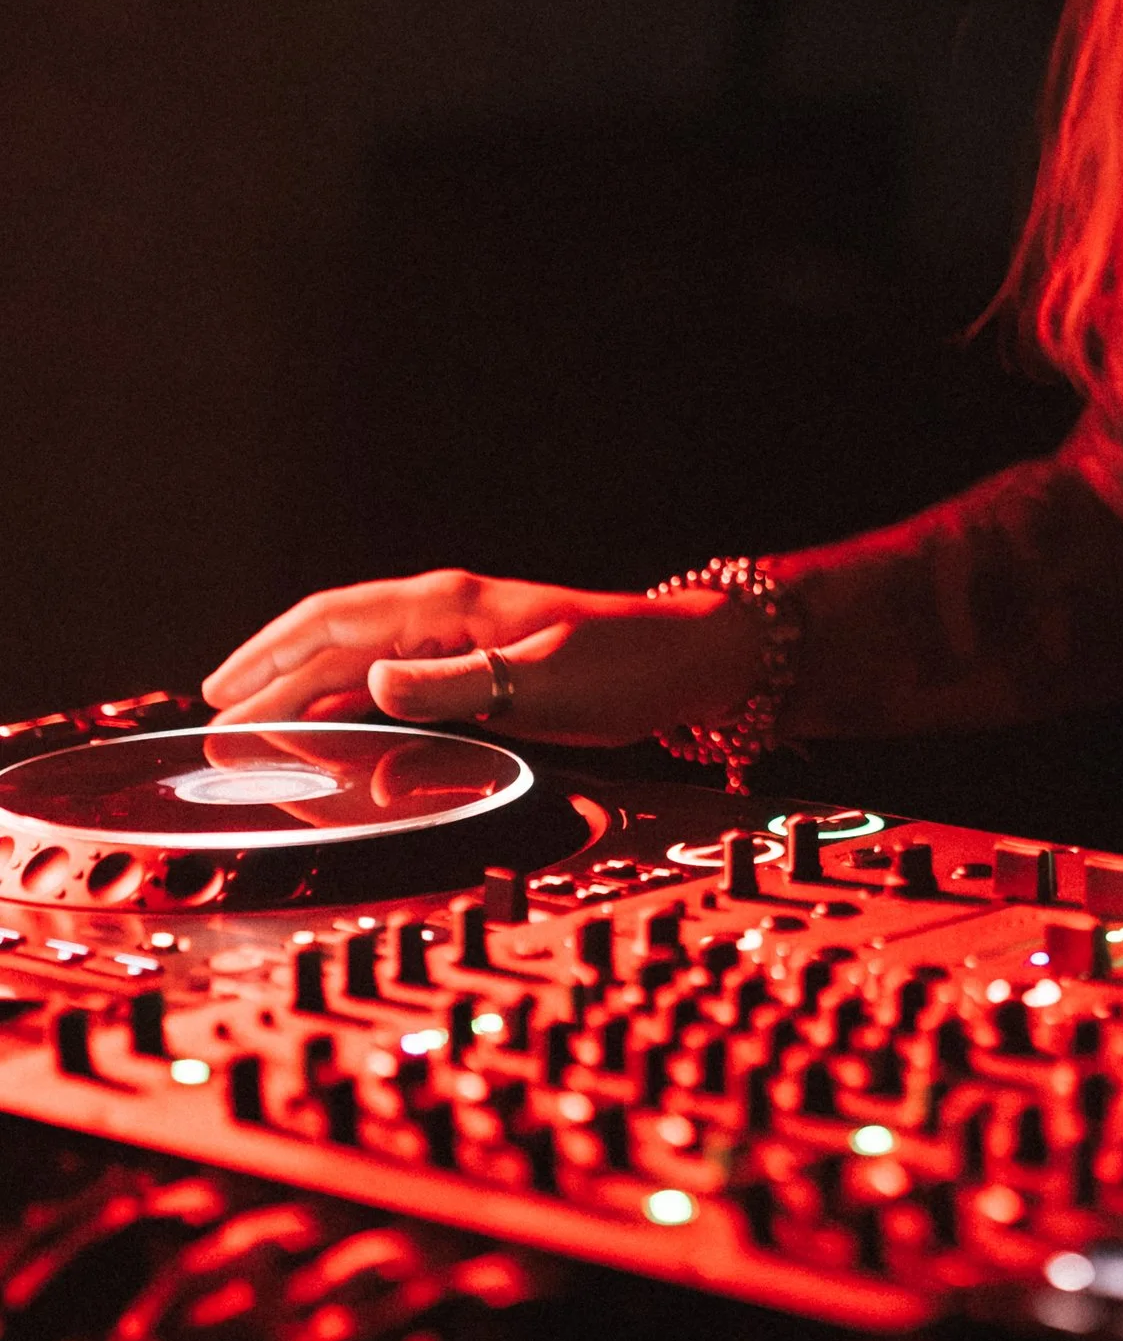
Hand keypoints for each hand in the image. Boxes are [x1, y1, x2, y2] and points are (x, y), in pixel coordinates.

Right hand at [201, 569, 759, 746]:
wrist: (690, 662)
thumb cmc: (627, 665)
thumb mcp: (545, 678)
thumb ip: (458, 685)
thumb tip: (373, 687)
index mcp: (446, 606)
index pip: (331, 623)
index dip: (270, 658)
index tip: (219, 695)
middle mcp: (442, 617)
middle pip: (331, 642)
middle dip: (269, 678)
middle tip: (213, 723)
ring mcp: (459, 643)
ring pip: (356, 665)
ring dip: (302, 694)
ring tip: (250, 730)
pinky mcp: (479, 673)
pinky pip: (392, 688)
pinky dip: (350, 708)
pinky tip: (330, 734)